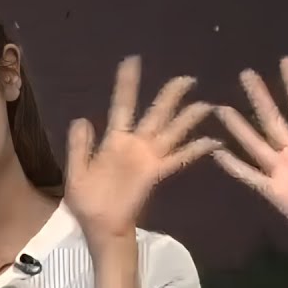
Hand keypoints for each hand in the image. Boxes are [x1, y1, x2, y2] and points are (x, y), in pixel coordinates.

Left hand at [64, 57, 218, 243]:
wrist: (100, 227)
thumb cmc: (87, 202)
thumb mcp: (76, 171)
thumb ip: (79, 146)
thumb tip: (83, 118)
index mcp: (114, 141)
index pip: (122, 106)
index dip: (128, 84)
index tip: (133, 60)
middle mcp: (135, 145)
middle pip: (156, 113)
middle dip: (170, 96)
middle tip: (186, 78)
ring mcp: (148, 159)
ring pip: (171, 132)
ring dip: (188, 119)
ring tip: (206, 104)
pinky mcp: (156, 174)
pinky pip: (178, 159)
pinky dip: (195, 150)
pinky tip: (212, 142)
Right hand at [212, 57, 287, 250]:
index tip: (286, 61)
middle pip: (273, 119)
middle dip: (261, 97)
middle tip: (246, 74)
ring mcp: (281, 170)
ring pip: (256, 143)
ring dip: (240, 126)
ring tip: (222, 107)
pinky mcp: (273, 190)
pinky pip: (250, 175)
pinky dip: (234, 165)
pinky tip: (218, 151)